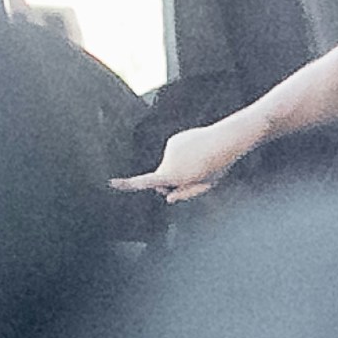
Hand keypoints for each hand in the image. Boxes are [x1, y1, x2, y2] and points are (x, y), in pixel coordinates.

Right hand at [119, 113, 266, 199]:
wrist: (226, 139)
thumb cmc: (219, 165)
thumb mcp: (206, 185)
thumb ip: (186, 193)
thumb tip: (168, 198)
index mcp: (174, 175)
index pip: (146, 182)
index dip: (127, 184)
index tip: (111, 183)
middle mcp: (168, 161)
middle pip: (161, 177)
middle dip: (170, 181)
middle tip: (193, 178)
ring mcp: (169, 149)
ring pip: (169, 164)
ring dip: (180, 166)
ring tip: (200, 161)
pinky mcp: (173, 140)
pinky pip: (174, 153)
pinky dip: (183, 155)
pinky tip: (198, 152)